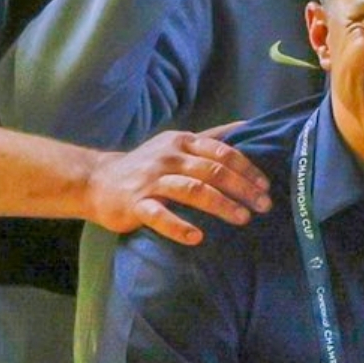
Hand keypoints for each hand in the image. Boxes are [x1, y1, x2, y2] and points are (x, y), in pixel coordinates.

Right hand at [84, 127, 270, 242]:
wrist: (98, 180)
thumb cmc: (148, 165)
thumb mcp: (177, 144)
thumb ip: (210, 137)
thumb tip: (247, 125)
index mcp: (182, 142)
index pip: (222, 152)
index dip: (247, 169)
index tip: (265, 186)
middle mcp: (168, 158)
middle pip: (212, 171)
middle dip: (242, 189)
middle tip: (263, 206)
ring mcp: (151, 180)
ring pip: (192, 190)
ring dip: (221, 205)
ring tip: (243, 218)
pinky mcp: (135, 204)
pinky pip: (159, 215)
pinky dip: (178, 227)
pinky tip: (197, 237)